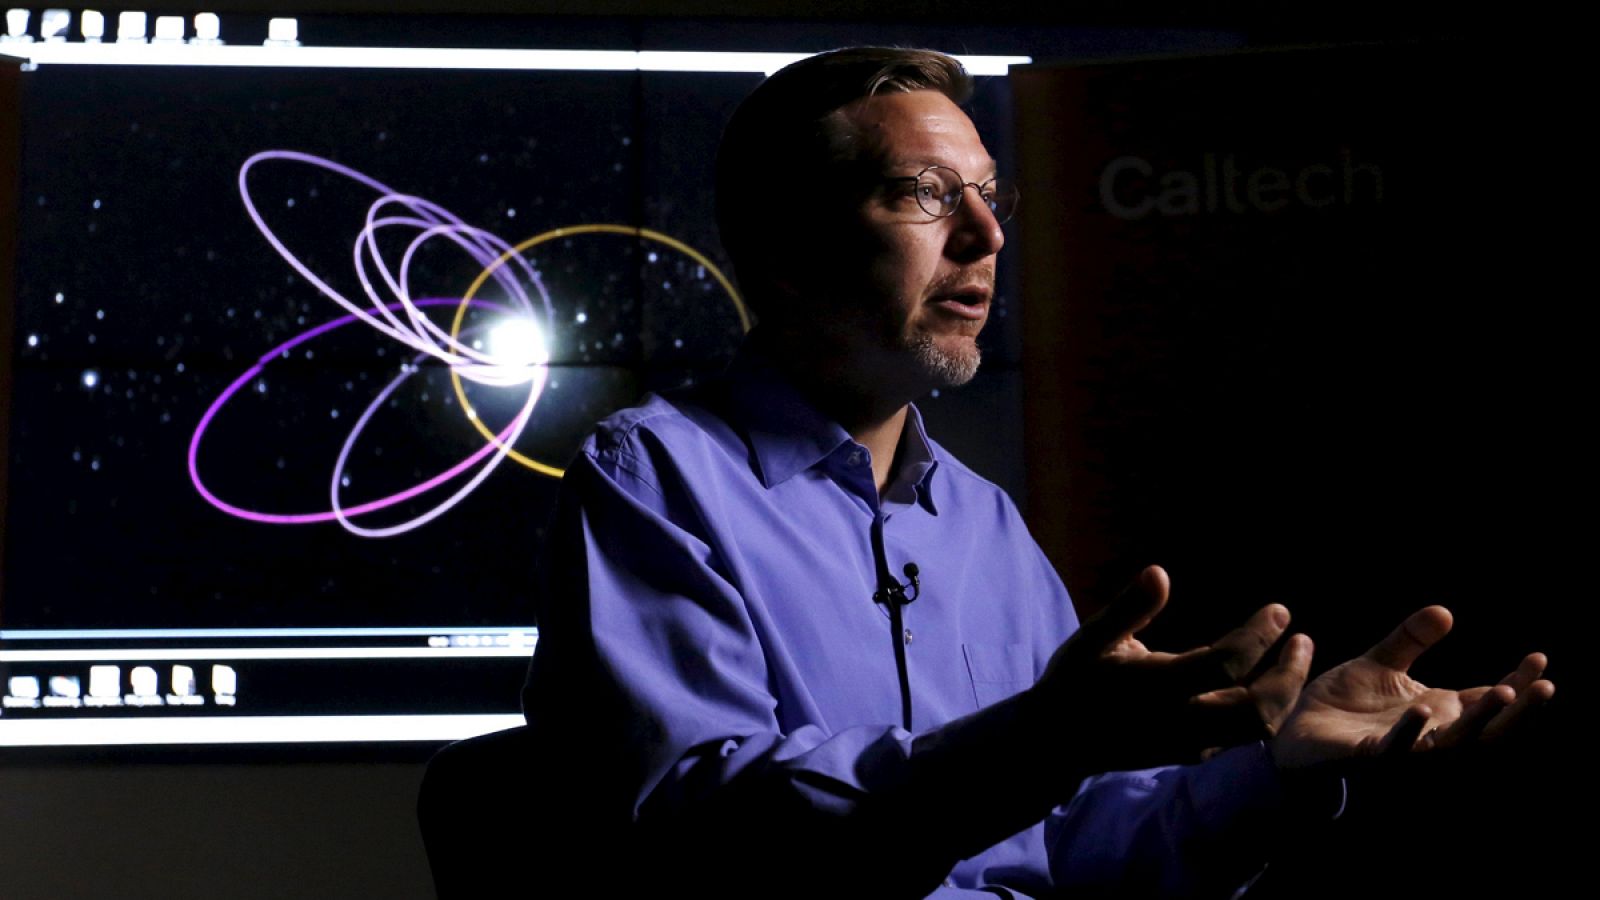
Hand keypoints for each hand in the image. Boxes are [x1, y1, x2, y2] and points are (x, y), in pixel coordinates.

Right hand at [1035, 565, 1311, 772]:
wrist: (1058, 741)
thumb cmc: (1074, 681)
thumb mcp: (1092, 639)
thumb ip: (1129, 608)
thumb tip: (1160, 572)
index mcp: (1155, 688)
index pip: (1225, 664)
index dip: (1258, 636)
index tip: (1280, 611)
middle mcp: (1178, 721)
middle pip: (1256, 708)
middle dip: (1288, 674)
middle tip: (1302, 640)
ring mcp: (1188, 744)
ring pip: (1257, 730)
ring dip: (1284, 695)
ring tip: (1293, 660)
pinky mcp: (1191, 754)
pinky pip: (1243, 738)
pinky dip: (1266, 711)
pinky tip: (1268, 682)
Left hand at [1270, 606, 1554, 770]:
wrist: (1296, 734)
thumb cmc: (1345, 705)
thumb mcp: (1379, 665)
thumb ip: (1410, 639)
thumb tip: (1444, 611)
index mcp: (1438, 713)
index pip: (1489, 701)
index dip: (1518, 683)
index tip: (1541, 659)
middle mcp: (1430, 736)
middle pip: (1487, 730)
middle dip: (1518, 711)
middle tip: (1544, 687)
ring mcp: (1403, 750)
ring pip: (1452, 745)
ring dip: (1478, 722)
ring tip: (1502, 693)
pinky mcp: (1367, 758)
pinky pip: (1395, 750)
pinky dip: (1412, 734)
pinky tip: (1424, 711)